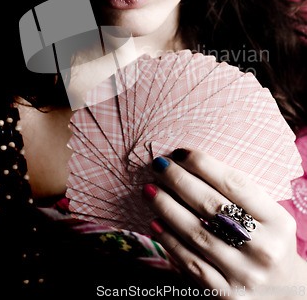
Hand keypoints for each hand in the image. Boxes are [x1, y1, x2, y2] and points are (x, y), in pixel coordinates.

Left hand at [142, 149, 306, 298]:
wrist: (288, 295)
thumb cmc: (270, 244)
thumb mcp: (269, 218)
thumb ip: (239, 195)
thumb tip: (191, 167)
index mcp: (278, 221)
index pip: (235, 184)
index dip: (203, 165)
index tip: (180, 153)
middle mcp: (264, 248)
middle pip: (211, 206)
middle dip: (179, 181)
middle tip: (159, 166)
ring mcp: (245, 274)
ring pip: (196, 233)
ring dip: (167, 208)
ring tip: (150, 190)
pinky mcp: (227, 295)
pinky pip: (191, 263)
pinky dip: (170, 241)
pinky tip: (155, 223)